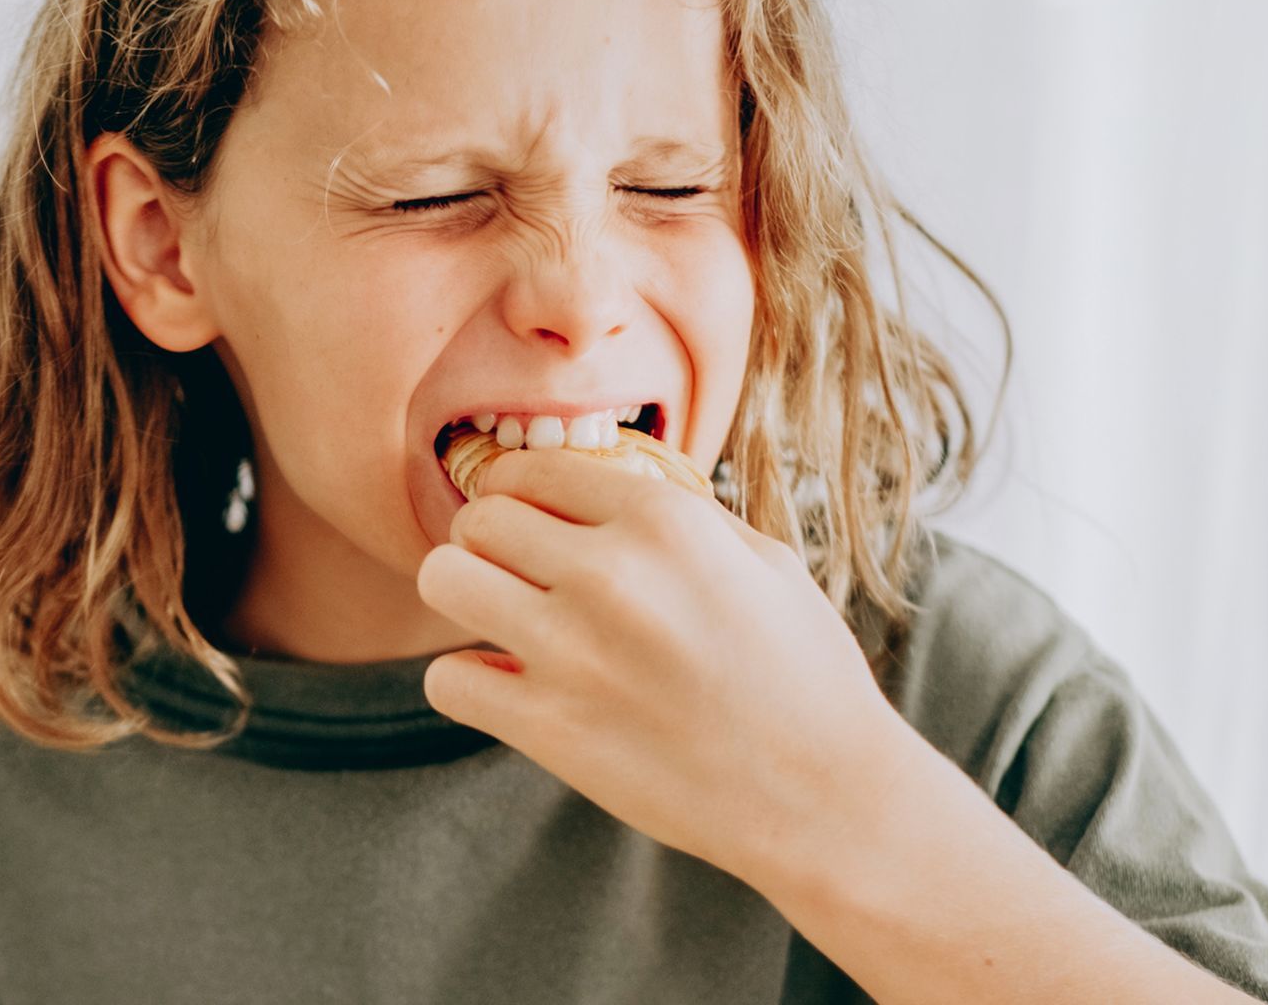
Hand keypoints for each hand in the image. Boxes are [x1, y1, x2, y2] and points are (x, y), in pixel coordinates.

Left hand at [416, 445, 905, 881]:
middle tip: (519, 574)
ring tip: (503, 619)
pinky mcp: (549, 728)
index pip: (534, 468)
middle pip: (479, 517)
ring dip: (465, 595)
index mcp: (664, 521)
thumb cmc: (805, 676)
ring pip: (443, 578)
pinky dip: (468, 681)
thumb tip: (608, 489)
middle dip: (491, 542)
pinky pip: (447, 677)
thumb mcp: (764, 561)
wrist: (824, 797)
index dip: (527, 494)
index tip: (534, 520)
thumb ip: (680, 516)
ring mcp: (572, 651)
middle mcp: (609, 572)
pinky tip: (511, 687)